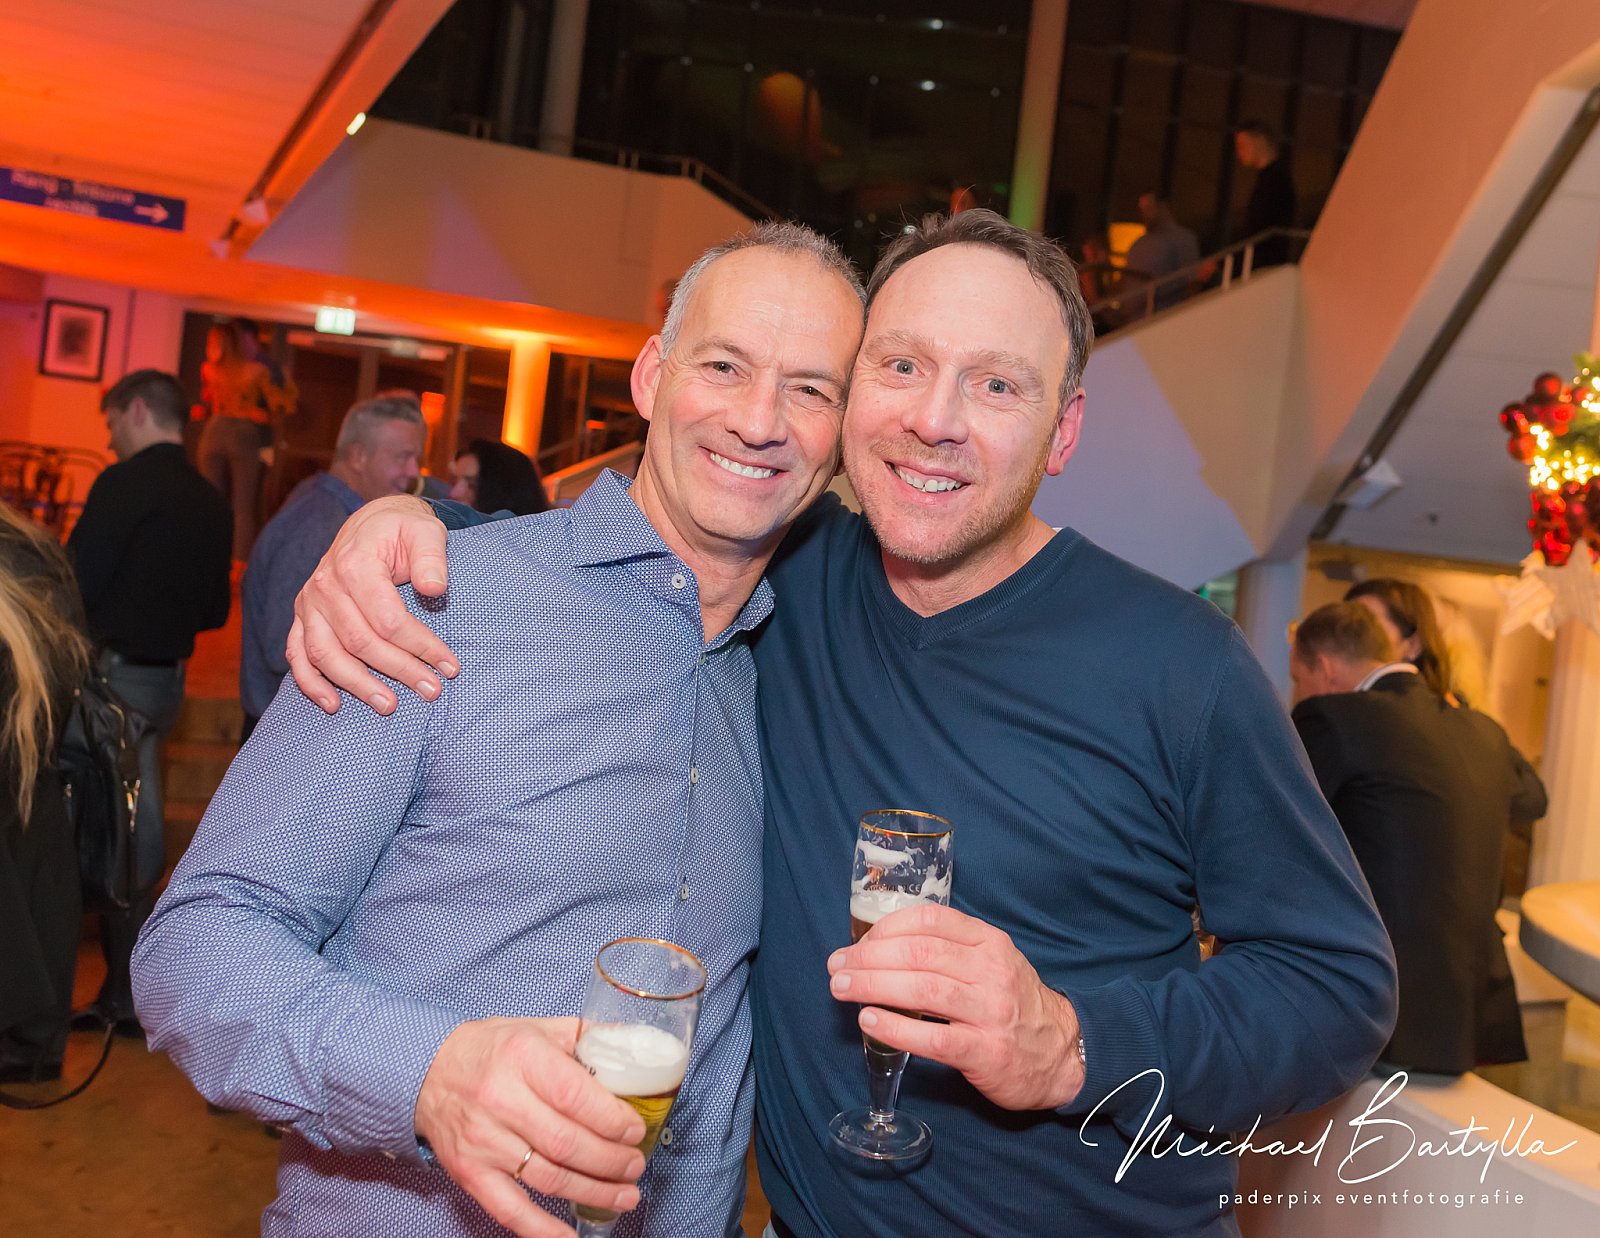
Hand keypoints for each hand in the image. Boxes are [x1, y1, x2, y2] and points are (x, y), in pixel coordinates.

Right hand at [287, 494, 457, 714]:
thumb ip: (432, 558)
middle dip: (398, 670)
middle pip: (360, 641)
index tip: (449, 666)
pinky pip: (297, 653)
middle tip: (431, 691)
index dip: (420, 646)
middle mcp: (325, 586)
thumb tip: (434, 589)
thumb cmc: (402, 531)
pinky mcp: (302, 616)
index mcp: (355, 565)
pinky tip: (333, 704)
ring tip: (389, 706)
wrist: (370, 523)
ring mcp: (309, 603)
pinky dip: (310, 682)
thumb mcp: (425, 532)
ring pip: (326, 654)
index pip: (388, 619)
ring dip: (357, 685)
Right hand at [415, 1018, 647, 1237]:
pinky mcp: (470, 1172)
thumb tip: (634, 1044)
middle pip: (567, 1143)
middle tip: (635, 1165)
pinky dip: (542, 1229)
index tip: (635, 1130)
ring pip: (548, 1177)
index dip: (612, 1120)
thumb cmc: (491, 1050)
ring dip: (593, 1192)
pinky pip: (509, 1209)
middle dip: (611, 1161)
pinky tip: (571, 1235)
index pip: (575, 1096)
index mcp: (523, 1057)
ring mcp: (484, 1141)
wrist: (426, 1072)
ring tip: (624, 1194)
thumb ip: (585, 1037)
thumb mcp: (537, 1028)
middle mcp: (501, 1099)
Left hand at [827, 904, 1084, 1110]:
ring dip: (874, 986)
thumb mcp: (991, 961)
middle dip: (869, 957)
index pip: (930, 919)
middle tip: (837, 967)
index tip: (858, 943)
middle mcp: (991, 970)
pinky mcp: (986, 1051)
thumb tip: (878, 948)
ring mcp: (991, 1011)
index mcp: (989, 941)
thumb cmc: (1013, 1003)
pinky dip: (896, 1027)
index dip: (885, 928)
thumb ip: (947, 950)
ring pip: (923, 989)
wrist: (1062, 1053)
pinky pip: (933, 1036)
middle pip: (919, 954)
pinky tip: (870, 1020)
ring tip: (843, 988)